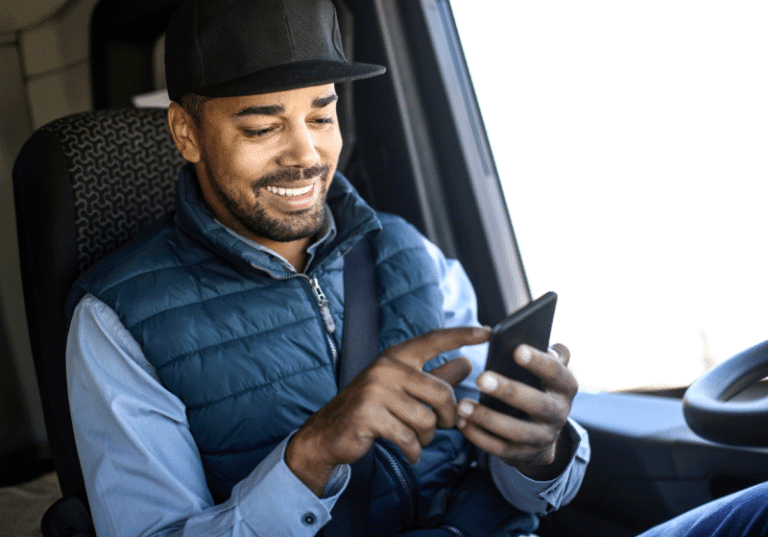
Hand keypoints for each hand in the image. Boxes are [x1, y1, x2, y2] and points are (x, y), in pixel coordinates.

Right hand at [285, 327, 489, 494]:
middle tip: (443, 425)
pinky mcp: (369, 415)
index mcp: (397, 356)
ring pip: (427, 419)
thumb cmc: (373, 407)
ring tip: (417, 438)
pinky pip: (409, 438)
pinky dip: (414, 451)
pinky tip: (410, 452)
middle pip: (441, 392)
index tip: (490, 331)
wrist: (330, 432)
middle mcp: (386, 367)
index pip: (434, 339)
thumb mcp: (404, 387)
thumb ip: (437, 375)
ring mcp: (376, 390)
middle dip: (448, 416)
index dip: (462, 335)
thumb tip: (467, 362)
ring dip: (427, 437)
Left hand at [456, 343, 577, 479]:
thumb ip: (551, 355)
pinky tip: (461, 422)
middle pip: (536, 404)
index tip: (516, 349)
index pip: (556, 373)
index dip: (539, 362)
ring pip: (515, 431)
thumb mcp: (550, 372)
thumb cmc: (538, 388)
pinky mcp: (522, 455)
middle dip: (508, 391)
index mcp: (565, 387)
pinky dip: (479, 436)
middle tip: (480, 378)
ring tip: (462, 404)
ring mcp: (541, 437)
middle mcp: (558, 414)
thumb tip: (546, 341)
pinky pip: (500, 449)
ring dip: (487, 418)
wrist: (543, 434)